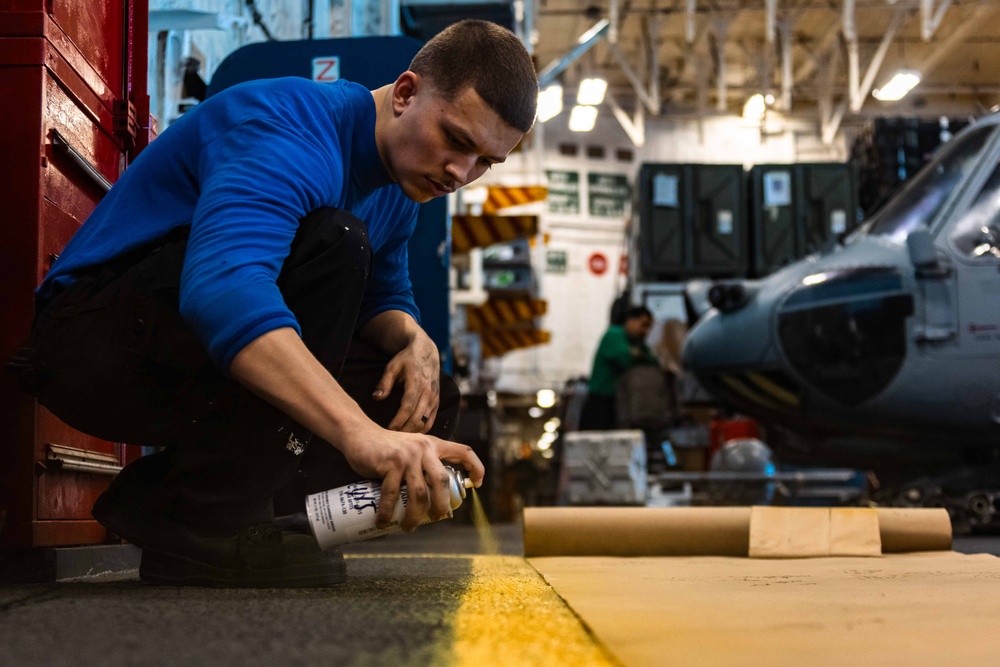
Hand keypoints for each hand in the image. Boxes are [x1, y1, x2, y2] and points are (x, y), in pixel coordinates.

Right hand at [340, 424, 484, 530]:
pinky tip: (384, 522)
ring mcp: (407, 456)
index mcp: (433, 445)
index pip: (463, 452)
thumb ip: (423, 463)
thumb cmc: (387, 448)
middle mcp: (424, 448)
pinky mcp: (390, 464)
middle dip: (441, 505)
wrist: (359, 434)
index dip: (476, 467)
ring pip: (419, 493)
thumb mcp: (412, 449)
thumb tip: (433, 495)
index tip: (478, 484)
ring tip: (409, 527)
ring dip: (415, 516)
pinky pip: (392, 495)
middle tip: (437, 518)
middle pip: (442, 481)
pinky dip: (388, 512)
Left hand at [371, 332, 439, 432]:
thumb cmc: (406, 360)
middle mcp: (428, 392)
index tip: (388, 430)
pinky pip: (431, 421)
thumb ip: (384, 383)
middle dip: (404, 430)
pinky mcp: (437, 402)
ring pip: (425, 422)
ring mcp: (434, 398)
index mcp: (417, 383)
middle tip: (390, 439)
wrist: (427, 353)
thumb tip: (376, 397)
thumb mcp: (392, 367)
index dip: (398, 421)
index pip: (408, 407)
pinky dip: (421, 430)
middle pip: (417, 418)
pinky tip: (410, 434)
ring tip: (399, 438)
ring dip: (412, 433)